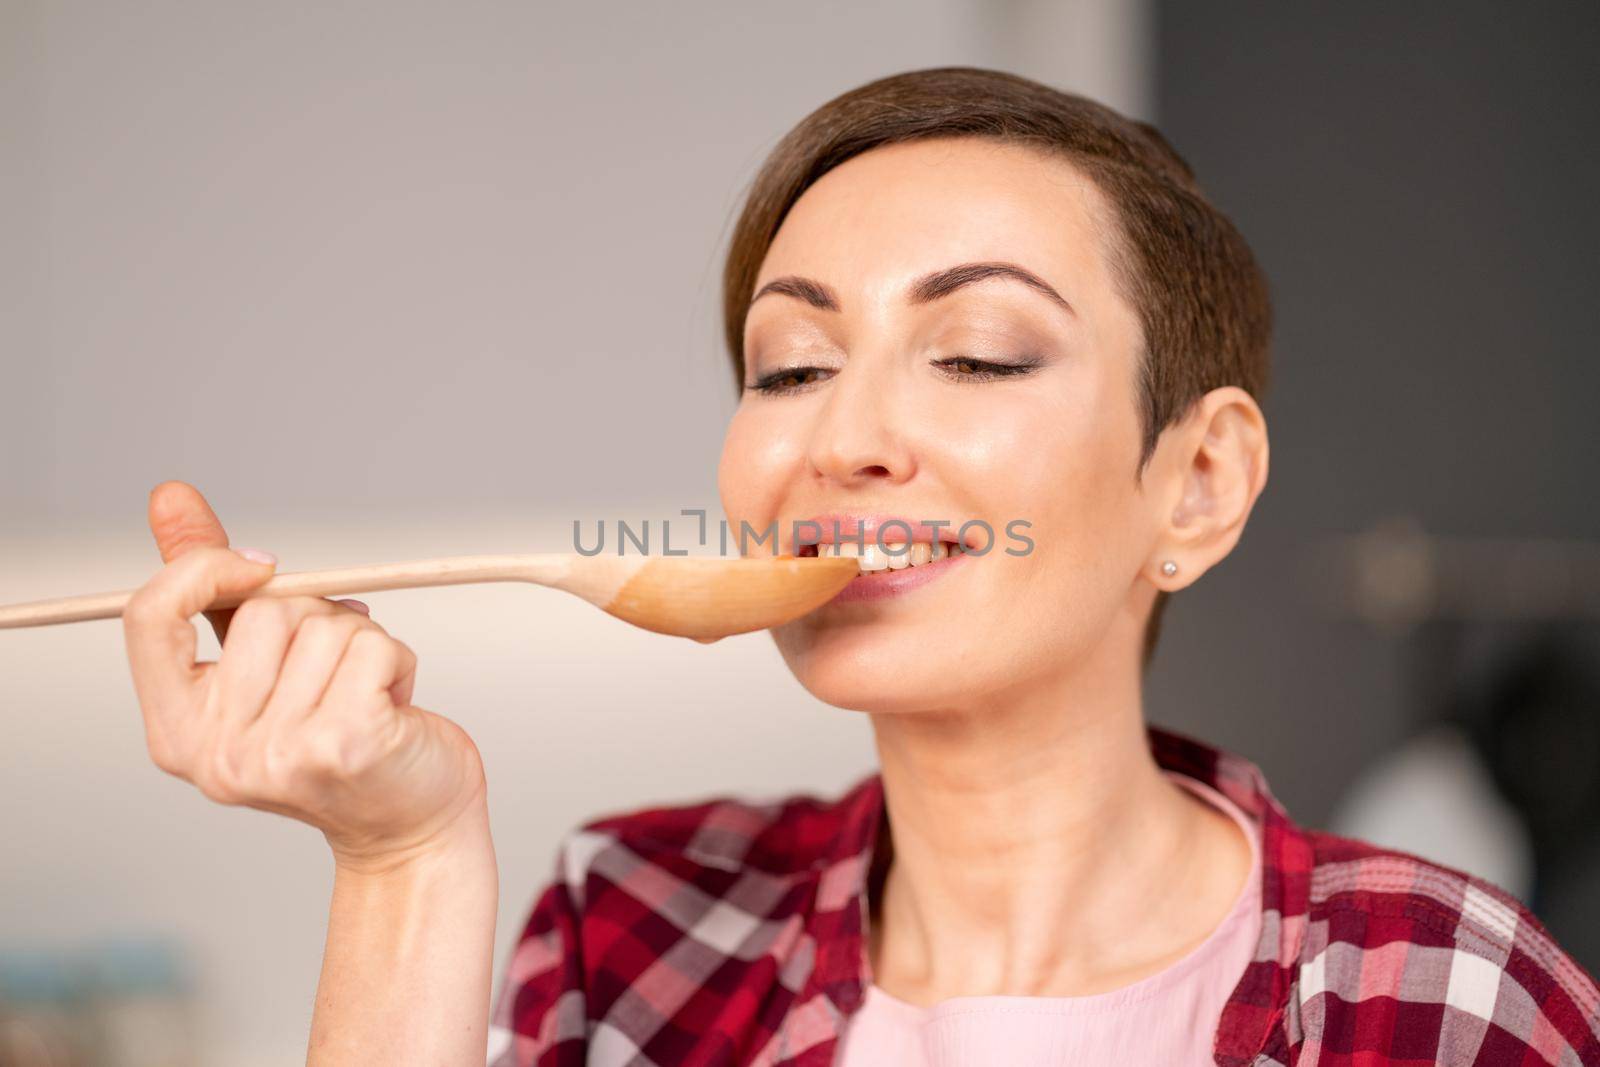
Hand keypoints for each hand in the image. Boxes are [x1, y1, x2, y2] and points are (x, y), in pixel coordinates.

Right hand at [123, 482, 488, 870]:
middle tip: (338, 672)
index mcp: (177, 733)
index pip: (150, 614)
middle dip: (317, 618)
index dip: (204, 567)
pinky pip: (373, 647)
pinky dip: (398, 660)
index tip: (260, 563)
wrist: (410, 823)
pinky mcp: (345, 745)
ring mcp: (279, 755)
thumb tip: (170, 498)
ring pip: (325, 624)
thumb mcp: (265, 668)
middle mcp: (217, 753)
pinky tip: (395, 705)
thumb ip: (214, 591)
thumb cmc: (341, 740)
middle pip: (262, 610)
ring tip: (367, 694)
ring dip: (364, 644)